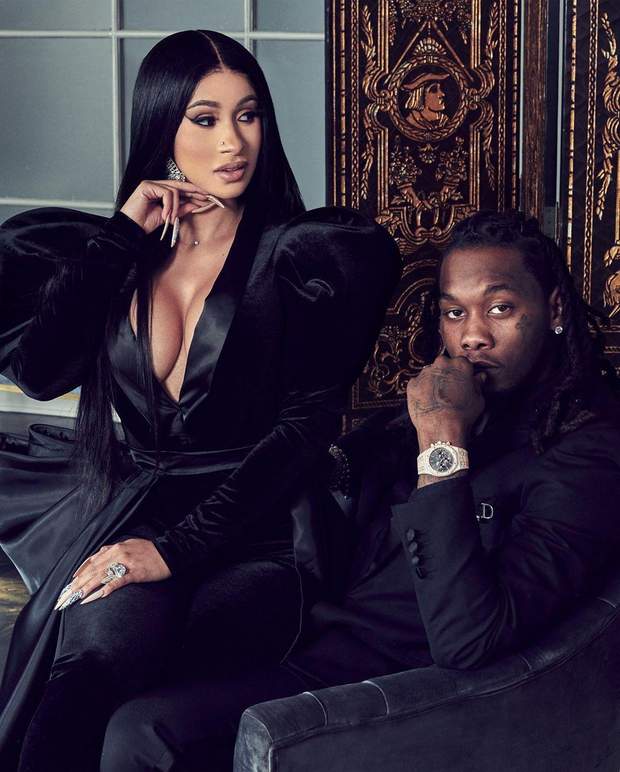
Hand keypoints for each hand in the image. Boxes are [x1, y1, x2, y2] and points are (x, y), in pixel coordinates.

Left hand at [54, 538, 170, 609]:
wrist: (170, 552)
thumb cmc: (150, 550)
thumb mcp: (130, 545)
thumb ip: (114, 551)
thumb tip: (100, 556)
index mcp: (115, 547)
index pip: (92, 561)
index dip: (80, 573)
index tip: (70, 583)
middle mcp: (118, 553)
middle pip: (93, 570)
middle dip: (78, 583)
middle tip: (66, 595)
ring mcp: (126, 563)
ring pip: (101, 575)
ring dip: (87, 587)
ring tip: (76, 597)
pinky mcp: (135, 573)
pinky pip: (117, 581)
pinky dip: (107, 588)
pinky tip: (98, 596)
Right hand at [120, 179, 220, 235]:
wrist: (131, 229)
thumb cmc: (145, 223)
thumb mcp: (168, 216)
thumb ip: (180, 209)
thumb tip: (195, 204)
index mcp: (161, 191)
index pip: (180, 188)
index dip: (194, 192)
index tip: (207, 196)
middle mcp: (156, 184)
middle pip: (179, 185)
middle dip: (194, 191)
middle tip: (206, 196)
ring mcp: (151, 184)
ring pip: (174, 191)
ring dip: (176, 207)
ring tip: (171, 219)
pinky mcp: (147, 186)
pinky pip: (166, 193)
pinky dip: (169, 205)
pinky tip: (165, 216)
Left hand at [406, 354, 485, 448]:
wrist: (441, 426)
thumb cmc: (463, 414)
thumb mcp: (478, 399)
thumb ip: (478, 384)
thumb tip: (479, 377)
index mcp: (460, 364)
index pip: (461, 363)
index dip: (461, 373)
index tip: (461, 382)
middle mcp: (441, 364)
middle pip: (443, 365)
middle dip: (446, 375)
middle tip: (449, 391)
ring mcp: (425, 373)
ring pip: (429, 374)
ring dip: (433, 382)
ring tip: (438, 399)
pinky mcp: (412, 383)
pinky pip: (417, 384)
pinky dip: (421, 390)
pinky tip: (428, 402)